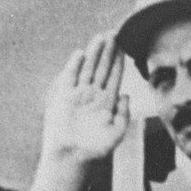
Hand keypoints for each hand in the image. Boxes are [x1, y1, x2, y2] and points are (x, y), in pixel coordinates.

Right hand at [41, 33, 130, 163]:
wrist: (73, 157)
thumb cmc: (95, 149)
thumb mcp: (116, 133)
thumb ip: (124, 114)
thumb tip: (125, 95)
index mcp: (107, 102)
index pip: (114, 76)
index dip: (119, 61)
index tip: (124, 45)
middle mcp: (93, 95)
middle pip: (102, 68)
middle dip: (108, 51)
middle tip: (114, 33)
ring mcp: (78, 94)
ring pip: (87, 69)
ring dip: (94, 53)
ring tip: (101, 37)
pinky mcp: (64, 97)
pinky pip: (70, 77)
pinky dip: (74, 66)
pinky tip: (81, 54)